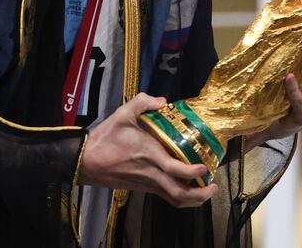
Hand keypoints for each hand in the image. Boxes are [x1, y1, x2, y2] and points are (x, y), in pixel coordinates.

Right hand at [77, 94, 217, 207]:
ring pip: (175, 199)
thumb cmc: (106, 138)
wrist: (88, 160)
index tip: (205, 167)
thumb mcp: (122, 114)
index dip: (194, 172)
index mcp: (150, 155)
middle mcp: (152, 173)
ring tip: (205, 191)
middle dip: (201, 195)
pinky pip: (165, 196)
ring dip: (193, 199)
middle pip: (180, 193)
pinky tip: (184, 187)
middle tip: (213, 186)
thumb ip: (142, 102)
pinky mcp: (143, 188)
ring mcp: (148, 183)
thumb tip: (162, 101)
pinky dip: (179, 196)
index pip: (176, 170)